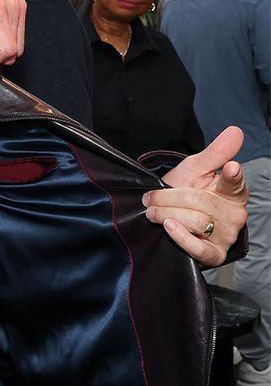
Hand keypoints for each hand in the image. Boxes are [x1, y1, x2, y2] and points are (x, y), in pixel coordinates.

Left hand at [145, 127, 248, 265]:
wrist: (168, 221)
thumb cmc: (183, 192)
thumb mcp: (194, 170)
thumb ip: (214, 153)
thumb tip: (235, 131)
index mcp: (232, 191)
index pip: (234, 182)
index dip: (231, 176)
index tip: (230, 168)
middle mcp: (234, 214)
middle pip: (201, 201)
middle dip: (169, 197)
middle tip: (151, 197)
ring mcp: (226, 235)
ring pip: (196, 221)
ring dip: (167, 214)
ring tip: (153, 212)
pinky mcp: (214, 254)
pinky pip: (199, 248)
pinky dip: (182, 237)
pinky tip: (169, 227)